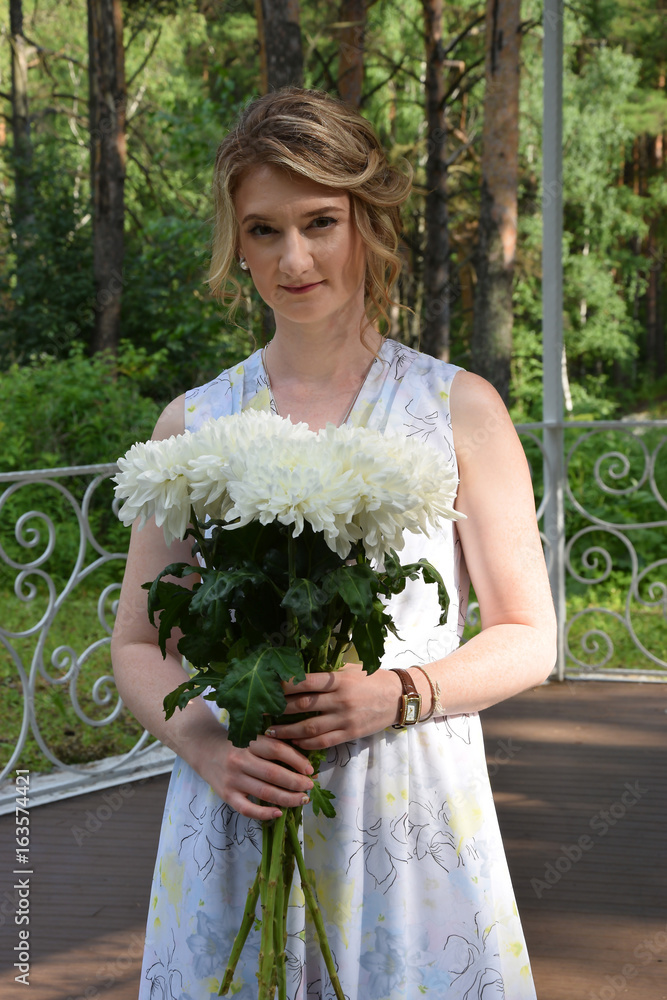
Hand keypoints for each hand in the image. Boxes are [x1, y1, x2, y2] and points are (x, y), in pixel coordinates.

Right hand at [192, 729, 314, 821]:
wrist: (203, 748)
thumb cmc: (235, 743)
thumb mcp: (252, 737)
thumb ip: (272, 746)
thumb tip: (302, 763)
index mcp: (249, 742)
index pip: (277, 750)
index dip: (296, 760)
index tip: (310, 769)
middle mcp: (240, 760)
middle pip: (273, 774)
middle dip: (296, 782)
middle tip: (310, 787)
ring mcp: (232, 780)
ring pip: (264, 792)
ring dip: (287, 798)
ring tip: (302, 799)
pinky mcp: (226, 795)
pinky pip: (247, 809)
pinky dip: (264, 813)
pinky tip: (279, 813)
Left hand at [265, 663, 403, 750]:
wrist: (398, 697)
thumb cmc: (372, 679)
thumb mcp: (351, 669)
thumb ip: (329, 673)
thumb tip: (301, 674)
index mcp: (339, 679)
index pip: (305, 681)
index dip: (284, 685)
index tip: (267, 687)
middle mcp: (340, 698)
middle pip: (302, 705)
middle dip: (278, 709)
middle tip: (260, 711)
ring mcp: (345, 718)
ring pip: (309, 727)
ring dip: (287, 731)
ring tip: (270, 731)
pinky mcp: (350, 733)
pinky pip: (323, 741)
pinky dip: (306, 743)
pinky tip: (293, 742)